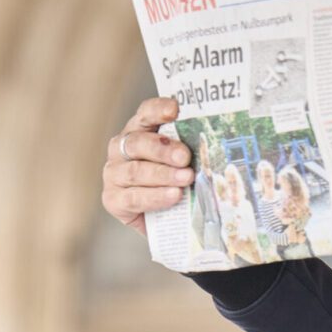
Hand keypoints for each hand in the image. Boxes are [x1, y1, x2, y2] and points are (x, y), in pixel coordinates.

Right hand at [101, 97, 191, 235]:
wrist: (166, 222)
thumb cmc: (179, 184)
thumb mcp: (186, 164)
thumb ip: (194, 151)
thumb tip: (218, 144)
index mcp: (140, 132)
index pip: (145, 114)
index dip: (158, 109)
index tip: (174, 109)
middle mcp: (122, 149)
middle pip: (137, 142)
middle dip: (162, 148)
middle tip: (185, 157)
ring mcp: (114, 174)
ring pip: (135, 171)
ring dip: (162, 175)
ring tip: (186, 178)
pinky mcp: (113, 199)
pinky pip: (133, 197)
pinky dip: (155, 196)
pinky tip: (173, 196)